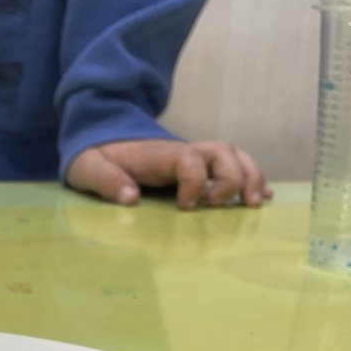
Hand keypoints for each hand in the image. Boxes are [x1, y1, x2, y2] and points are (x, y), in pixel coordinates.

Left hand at [67, 139, 271, 209]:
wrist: (98, 142)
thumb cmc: (96, 159)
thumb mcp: (88, 168)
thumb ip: (106, 180)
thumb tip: (130, 197)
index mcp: (158, 154)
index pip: (189, 159)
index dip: (194, 182)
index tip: (185, 207)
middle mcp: (182, 151)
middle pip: (222, 152)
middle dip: (233, 178)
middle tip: (222, 207)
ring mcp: (194, 157)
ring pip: (233, 155)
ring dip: (249, 177)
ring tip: (254, 205)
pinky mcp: (199, 167)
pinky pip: (233, 165)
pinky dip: (250, 178)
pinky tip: (262, 197)